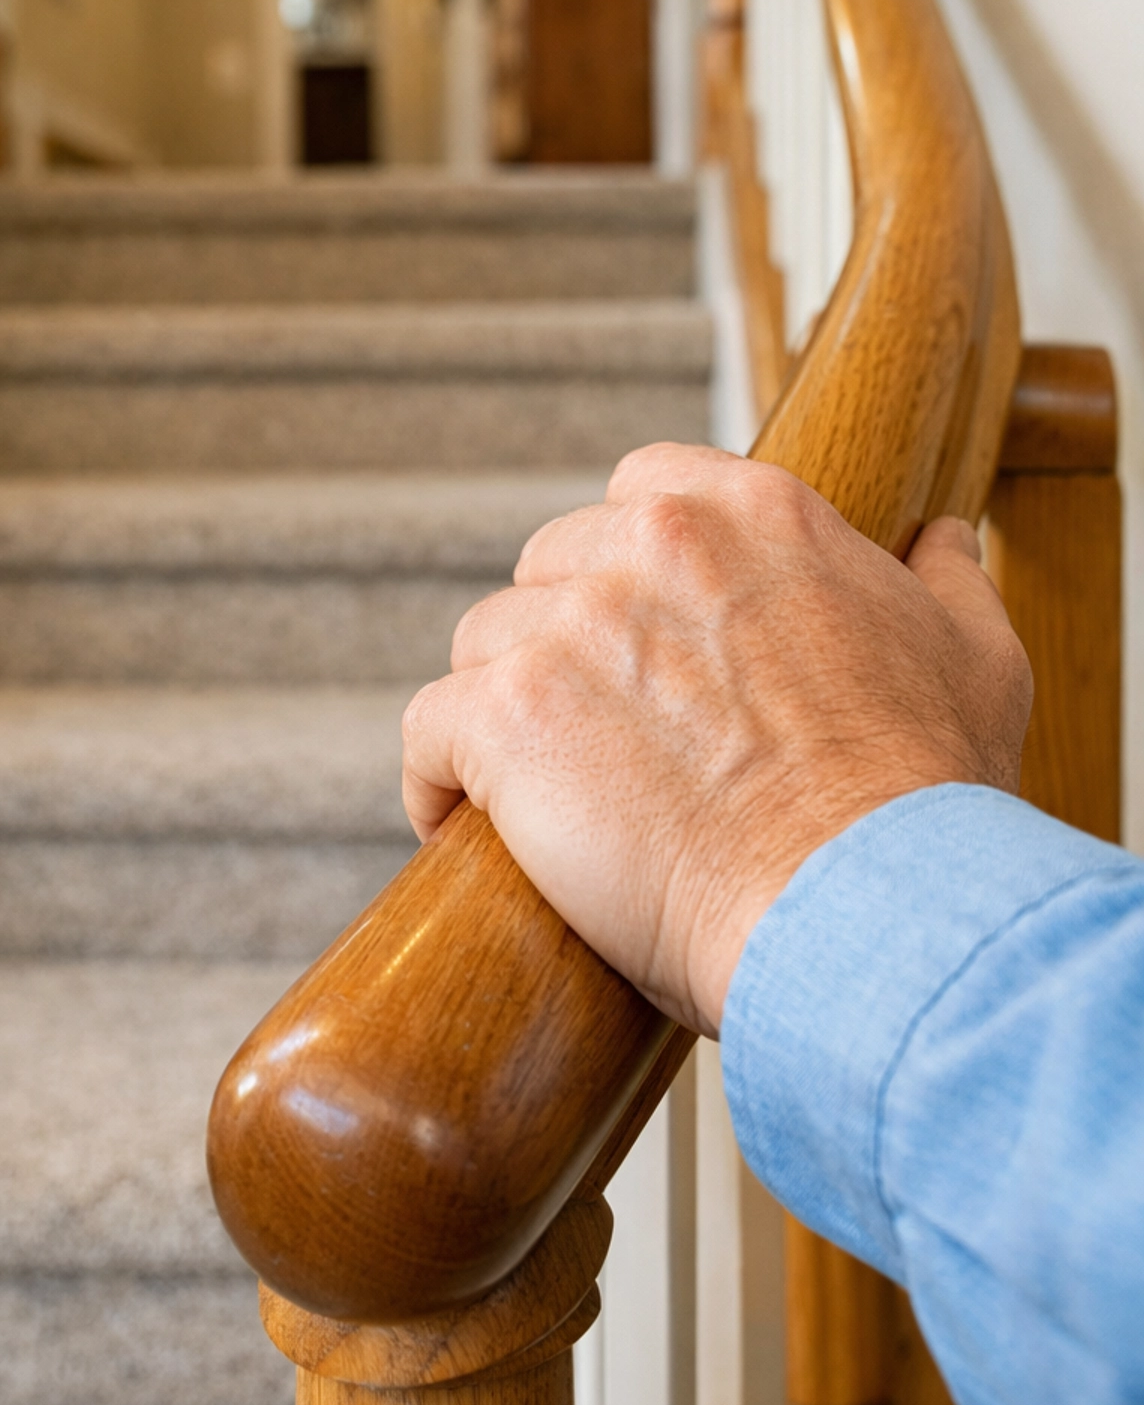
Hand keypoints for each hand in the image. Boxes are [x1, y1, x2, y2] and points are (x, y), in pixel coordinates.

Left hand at [402, 444, 1030, 1037]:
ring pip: (486, 645)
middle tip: (596, 735)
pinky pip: (428, 729)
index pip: (643, 491)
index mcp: (756, 513)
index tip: (634, 636)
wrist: (867, 913)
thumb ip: (945, 579)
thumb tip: (940, 537)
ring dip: (504, 713)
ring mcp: (576, 624)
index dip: (624, 566)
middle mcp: (659, 544)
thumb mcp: (975, 661)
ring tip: (537, 794)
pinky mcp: (510, 713)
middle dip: (562, 643)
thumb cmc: (927, 807)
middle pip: (551, 568)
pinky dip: (436, 781)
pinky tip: (463, 829)